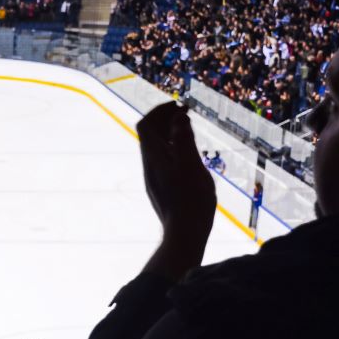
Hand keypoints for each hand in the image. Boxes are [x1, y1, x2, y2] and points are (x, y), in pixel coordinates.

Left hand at [136, 103, 214, 276]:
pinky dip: (172, 149)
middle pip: (149, 135)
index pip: (146, 125)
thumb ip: (184, 141)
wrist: (184, 233)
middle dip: (165, 119)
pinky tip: (187, 154)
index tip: (178, 105)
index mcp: (155, 158)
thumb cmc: (191, 200)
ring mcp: (154, 179)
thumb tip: (178, 118)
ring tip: (188, 128)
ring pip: (156, 149)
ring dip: (169, 134)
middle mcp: (150, 167)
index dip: (159, 111)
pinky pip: (162, 161)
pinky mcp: (161, 189)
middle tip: (185, 113)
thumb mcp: (192, 166)